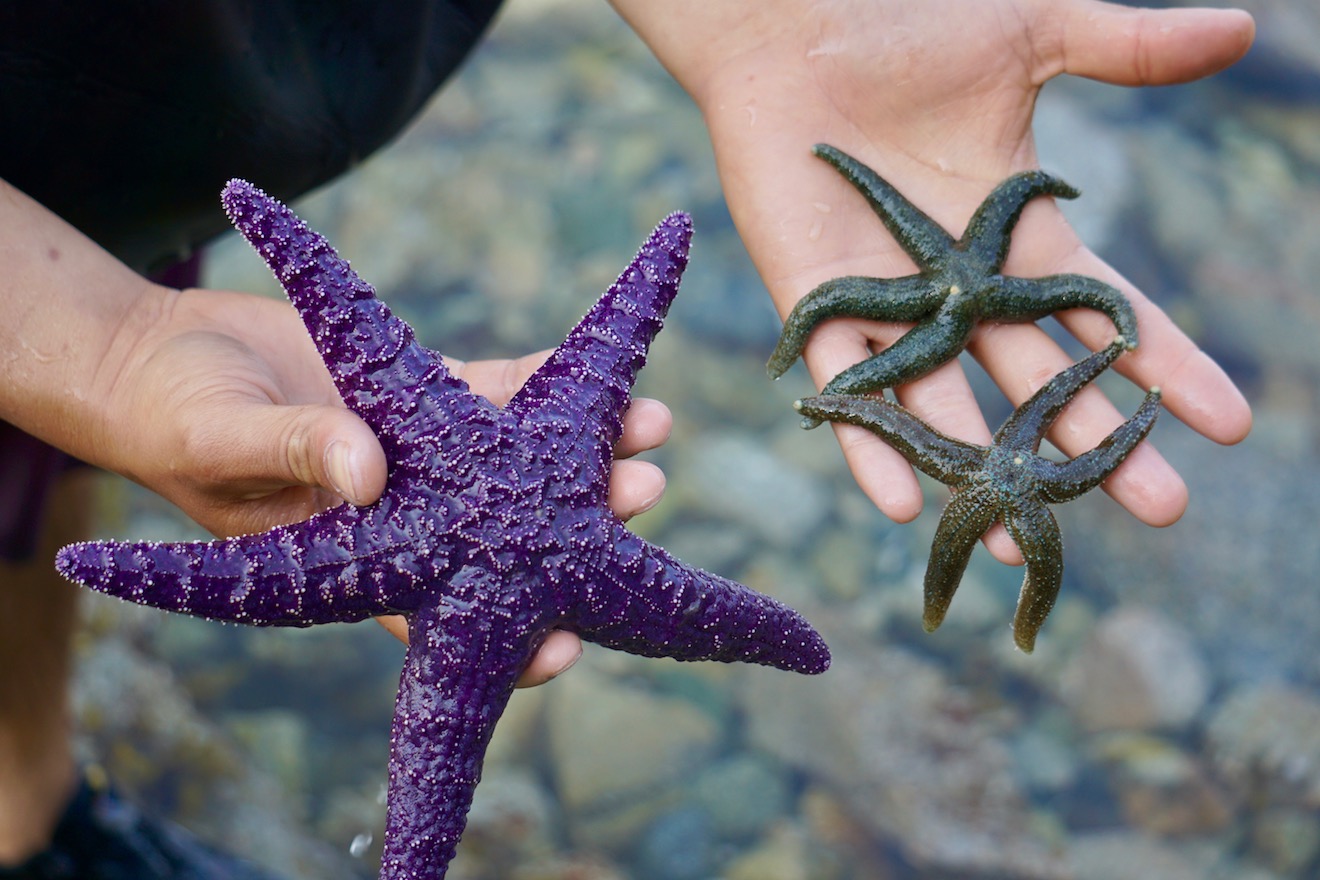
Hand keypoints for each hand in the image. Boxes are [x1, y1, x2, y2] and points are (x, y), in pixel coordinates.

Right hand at [95, 285, 671, 685]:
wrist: (160, 356)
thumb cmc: (168, 417)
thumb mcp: (218, 438)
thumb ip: (290, 454)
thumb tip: (370, 475)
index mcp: (354, 557)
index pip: (442, 620)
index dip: (506, 644)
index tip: (568, 650)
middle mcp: (406, 515)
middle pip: (509, 538)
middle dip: (584, 525)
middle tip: (645, 492)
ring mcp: (424, 457)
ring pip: (522, 464)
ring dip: (589, 447)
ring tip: (655, 426)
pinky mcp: (426, 398)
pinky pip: (502, 391)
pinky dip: (549, 378)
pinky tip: (610, 367)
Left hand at [614, 0, 1253, 560]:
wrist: (796, 25)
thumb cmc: (907, 26)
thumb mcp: (1032, 37)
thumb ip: (1126, 49)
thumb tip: (1247, 26)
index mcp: (1017, 240)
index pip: (1104, 316)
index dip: (1164, 367)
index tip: (1224, 424)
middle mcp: (960, 289)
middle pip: (1039, 380)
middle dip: (1096, 443)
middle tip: (1162, 507)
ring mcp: (890, 306)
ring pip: (948, 404)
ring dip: (987, 468)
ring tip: (1030, 537)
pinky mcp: (819, 305)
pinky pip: (847, 386)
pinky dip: (868, 444)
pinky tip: (900, 504)